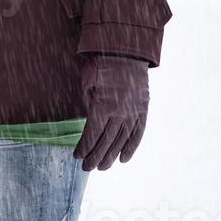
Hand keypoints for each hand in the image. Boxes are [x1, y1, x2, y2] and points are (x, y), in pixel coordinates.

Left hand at [73, 54, 149, 171]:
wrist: (126, 51)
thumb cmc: (101, 64)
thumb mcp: (87, 81)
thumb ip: (88, 103)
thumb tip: (89, 121)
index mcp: (103, 105)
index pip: (92, 134)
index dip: (84, 147)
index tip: (77, 156)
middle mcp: (120, 113)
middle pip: (106, 142)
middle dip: (95, 157)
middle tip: (87, 168)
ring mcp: (133, 112)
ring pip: (121, 141)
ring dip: (111, 156)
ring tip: (102, 168)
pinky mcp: (143, 110)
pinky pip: (138, 134)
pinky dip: (131, 148)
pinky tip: (123, 159)